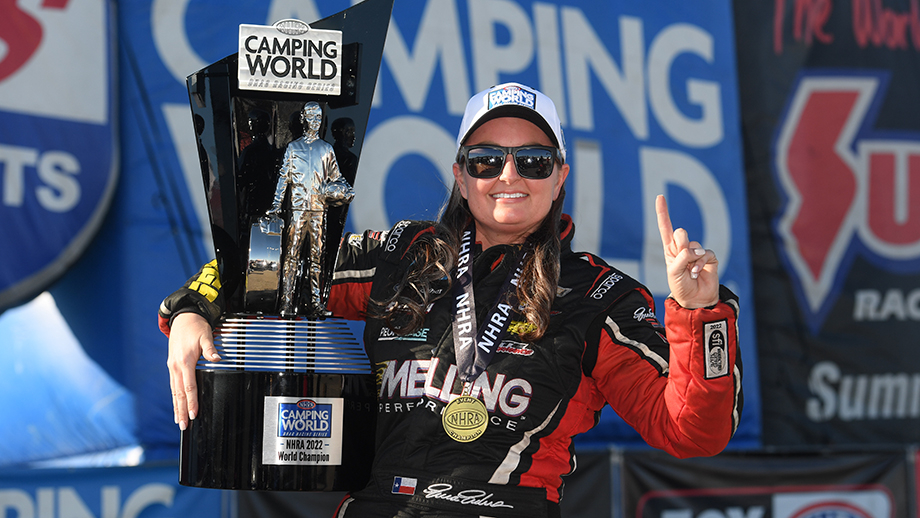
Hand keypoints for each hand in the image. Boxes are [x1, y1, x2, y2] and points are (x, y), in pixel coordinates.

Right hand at [166, 312, 219, 429]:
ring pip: (174, 391)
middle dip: (181, 410)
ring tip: (178, 421)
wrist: (183, 317)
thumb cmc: (196, 327)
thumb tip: (217, 358)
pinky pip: (174, 385)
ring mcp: (173, 367)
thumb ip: (211, 349)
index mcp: (184, 361)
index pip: (189, 386)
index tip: (193, 414)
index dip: (191, 401)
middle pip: (179, 393)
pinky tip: (177, 405)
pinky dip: (175, 397)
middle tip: (183, 426)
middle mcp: (176, 366)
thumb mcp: (205, 336)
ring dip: (176, 406)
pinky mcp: (173, 366)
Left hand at [656, 195, 719, 308]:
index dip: (663, 212)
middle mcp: (683, 248)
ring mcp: (697, 253)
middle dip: (680, 244)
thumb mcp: (674, 272)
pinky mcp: (709, 258)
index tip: (660, 196)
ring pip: (694, 245)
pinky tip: (696, 273)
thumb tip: (696, 249)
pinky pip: (705, 254)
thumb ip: (682, 257)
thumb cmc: (681, 287)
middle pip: (680, 233)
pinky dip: (700, 264)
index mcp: (671, 250)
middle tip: (682, 258)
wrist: (695, 300)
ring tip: (689, 272)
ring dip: (690, 260)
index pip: (666, 228)